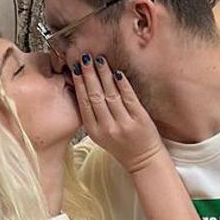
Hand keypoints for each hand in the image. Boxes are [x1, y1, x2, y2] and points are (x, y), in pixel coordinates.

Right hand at [71, 56, 162, 173]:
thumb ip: (93, 116)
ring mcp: (124, 123)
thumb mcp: (100, 135)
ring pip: (110, 94)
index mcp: (94, 132)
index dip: (79, 84)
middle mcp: (107, 128)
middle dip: (89, 75)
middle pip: (95, 96)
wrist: (143, 160)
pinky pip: (129, 97)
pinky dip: (122, 84)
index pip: (84, 103)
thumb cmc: (121, 146)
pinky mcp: (140, 119)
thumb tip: (84, 89)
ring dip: (104, 75)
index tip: (75, 69)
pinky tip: (117, 73)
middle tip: (85, 59)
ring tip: (99, 61)